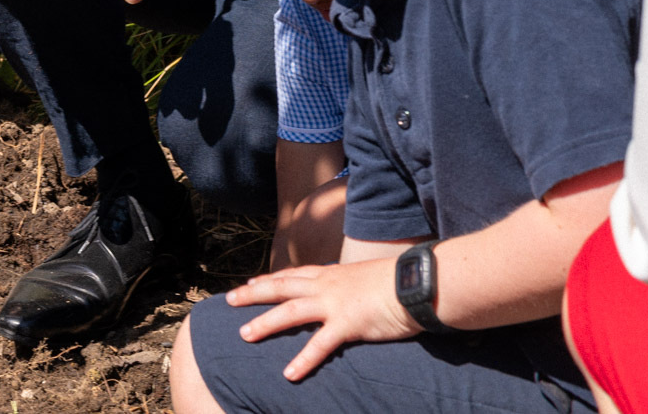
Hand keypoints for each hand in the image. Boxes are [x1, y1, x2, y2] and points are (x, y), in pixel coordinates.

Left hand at [224, 257, 420, 380]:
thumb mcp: (368, 279)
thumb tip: (352, 295)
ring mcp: (336, 303)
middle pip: (282, 287)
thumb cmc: (402, 282)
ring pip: (291, 312)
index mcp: (333, 274)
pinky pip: (321, 345)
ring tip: (244, 335)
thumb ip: (354, 287)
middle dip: (253, 294)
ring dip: (265, 324)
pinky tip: (289, 374)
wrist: (419, 283)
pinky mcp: (349, 324)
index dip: (270, 279)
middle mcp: (328, 285)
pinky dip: (303, 360)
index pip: (294, 275)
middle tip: (229, 301)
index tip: (250, 283)